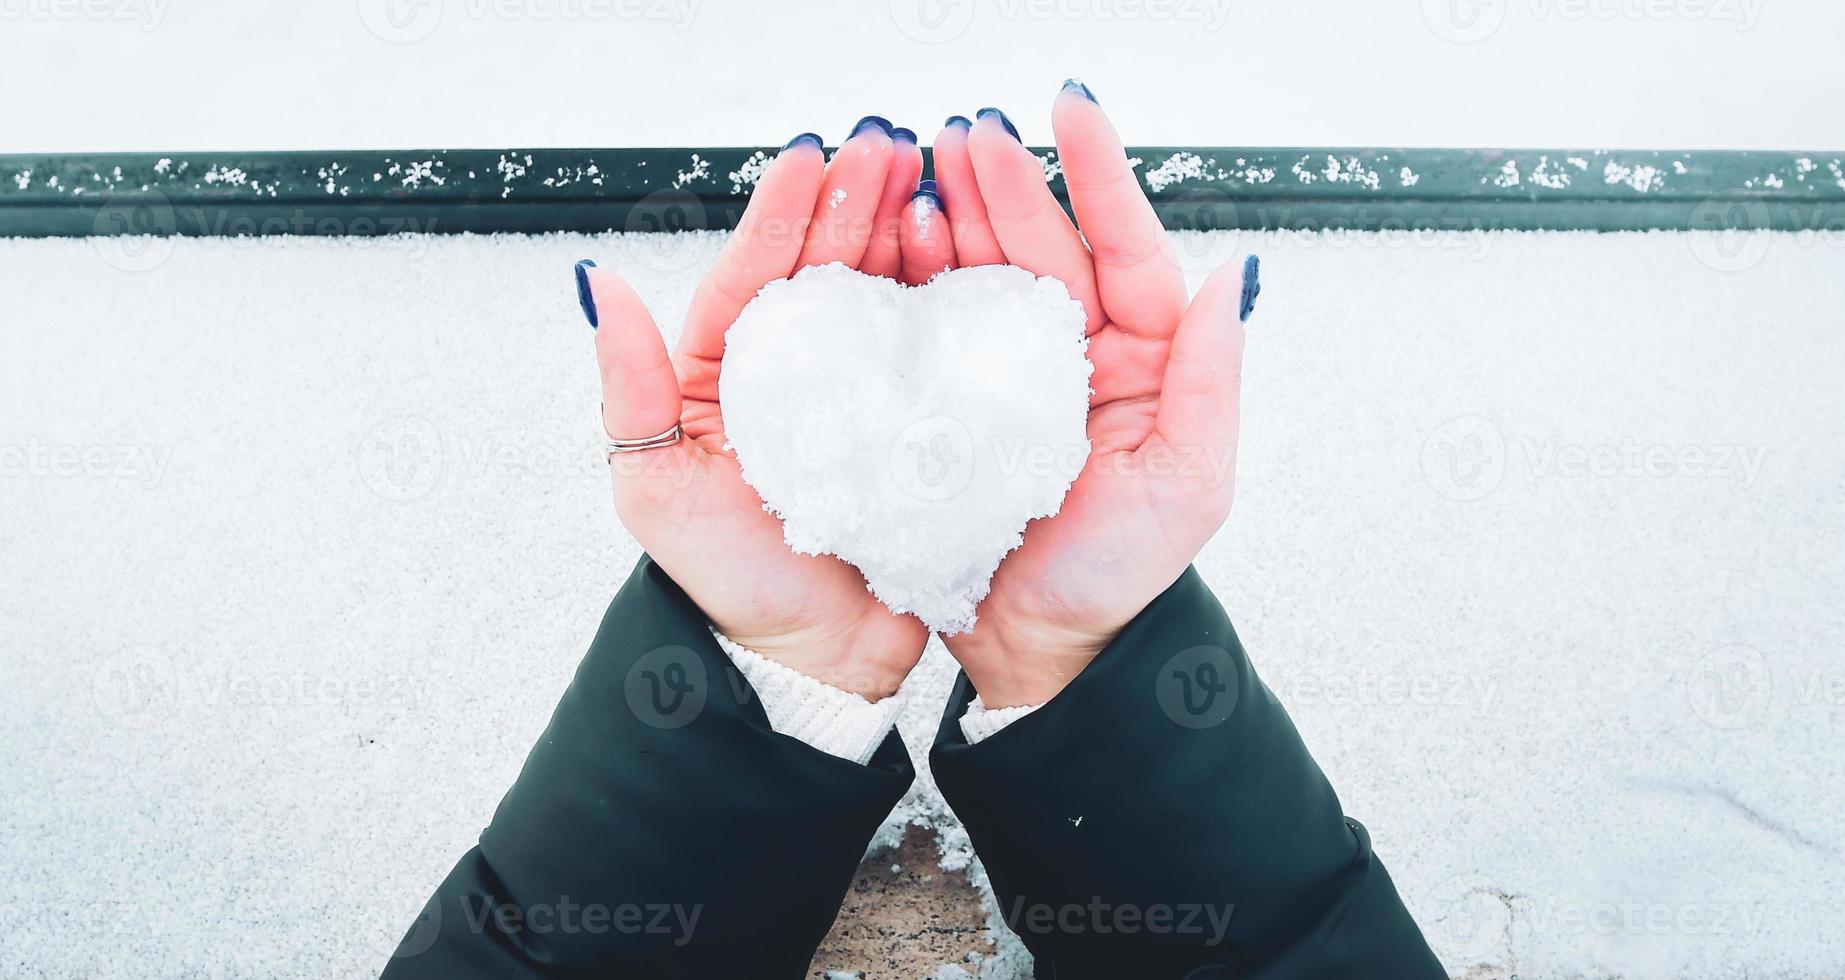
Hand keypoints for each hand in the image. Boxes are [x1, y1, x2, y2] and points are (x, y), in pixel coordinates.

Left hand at [579, 118, 929, 699]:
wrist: (809, 662)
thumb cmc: (727, 582)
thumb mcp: (655, 485)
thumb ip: (630, 387)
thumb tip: (598, 287)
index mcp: (726, 375)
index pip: (754, 274)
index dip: (783, 213)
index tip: (811, 155)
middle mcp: (794, 376)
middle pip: (824, 268)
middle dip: (855, 200)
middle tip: (888, 144)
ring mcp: (859, 398)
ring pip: (882, 295)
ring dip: (905, 233)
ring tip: (932, 180)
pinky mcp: (915, 427)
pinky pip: (932, 351)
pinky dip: (950, 300)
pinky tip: (969, 256)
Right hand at [900, 86, 1252, 706]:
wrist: (1039, 650)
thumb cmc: (1119, 575)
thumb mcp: (1189, 480)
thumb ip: (1210, 378)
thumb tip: (1233, 274)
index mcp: (1137, 359)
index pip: (1125, 247)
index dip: (1101, 177)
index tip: (1074, 110)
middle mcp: (1072, 353)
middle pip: (1043, 246)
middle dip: (1009, 182)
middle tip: (969, 133)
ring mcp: (1005, 374)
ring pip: (983, 272)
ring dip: (956, 216)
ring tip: (926, 172)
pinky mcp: (948, 402)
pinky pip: (931, 325)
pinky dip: (913, 278)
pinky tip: (898, 240)